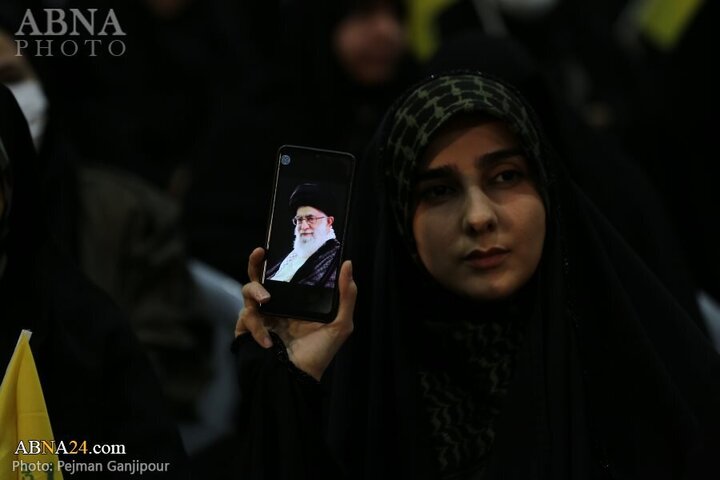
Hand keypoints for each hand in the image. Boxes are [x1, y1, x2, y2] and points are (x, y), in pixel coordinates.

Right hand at [235, 247, 356, 380]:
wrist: (298, 378)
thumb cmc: (319, 352)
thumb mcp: (340, 324)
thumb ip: (346, 295)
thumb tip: (348, 264)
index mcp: (295, 300)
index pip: (283, 274)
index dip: (278, 258)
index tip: (278, 245)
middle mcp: (276, 305)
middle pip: (259, 276)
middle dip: (256, 262)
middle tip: (261, 253)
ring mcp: (260, 316)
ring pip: (248, 291)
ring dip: (256, 292)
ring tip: (266, 300)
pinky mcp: (247, 329)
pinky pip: (246, 317)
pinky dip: (257, 327)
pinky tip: (269, 340)